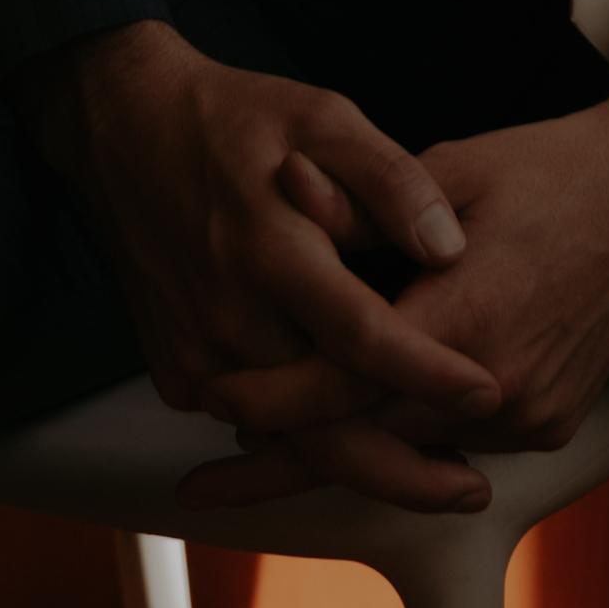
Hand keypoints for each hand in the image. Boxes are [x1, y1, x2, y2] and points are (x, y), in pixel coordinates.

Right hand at [21, 19, 503, 510]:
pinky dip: (302, 438)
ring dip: (358, 466)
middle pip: (321, 423)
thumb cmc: (233, 118)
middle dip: (402, 472)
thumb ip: (388, 180)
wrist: (121, 128)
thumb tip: (449, 246)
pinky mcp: (175, 368)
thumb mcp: (321, 117)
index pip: (360, 335)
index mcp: (269, 249)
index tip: (487, 390)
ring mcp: (195, 351)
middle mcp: (227, 315)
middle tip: (473, 490)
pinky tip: (360, 436)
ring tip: (434, 476)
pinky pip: (248, 420)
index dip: (428, 372)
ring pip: (285, 438)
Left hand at [188, 63, 608, 511]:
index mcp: (462, 316)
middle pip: (364, 443)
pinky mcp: (551, 424)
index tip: (210, 402)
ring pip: (411, 446)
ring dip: (348, 443)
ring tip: (267, 446)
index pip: (341, 384)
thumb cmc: (548, 168)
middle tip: (207, 488)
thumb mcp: (447, 169)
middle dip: (283, 463)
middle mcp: (497, 385)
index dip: (267, 400)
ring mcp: (529, 414)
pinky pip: (459, 439)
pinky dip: (410, 427)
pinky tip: (369, 408)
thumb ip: (365, 207)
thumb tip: (283, 198)